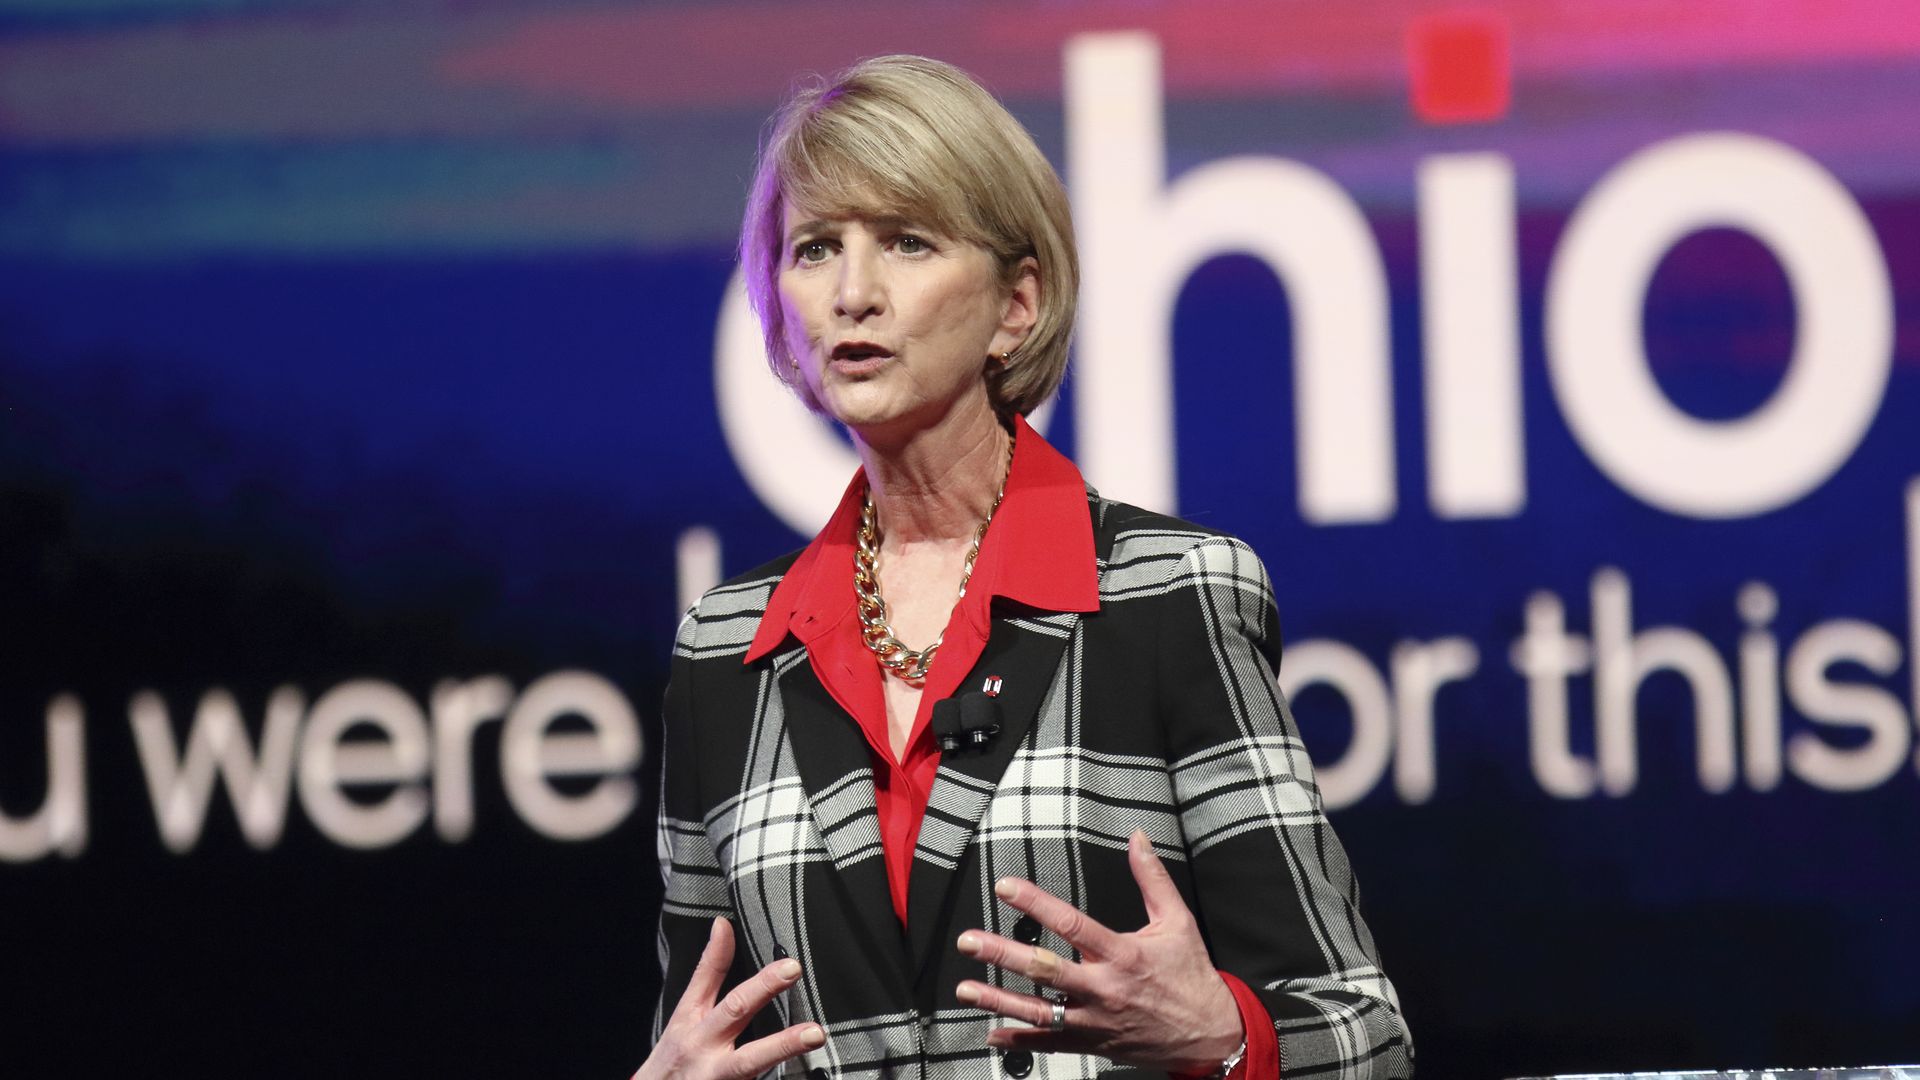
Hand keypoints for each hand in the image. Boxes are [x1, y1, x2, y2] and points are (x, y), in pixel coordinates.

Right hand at [634, 918, 825, 1079]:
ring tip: (814, 1034)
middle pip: (733, 1011)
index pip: (707, 978)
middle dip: (763, 988)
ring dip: (782, 1046)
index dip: (723, 952)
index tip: (737, 928)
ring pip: (749, 1061)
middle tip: (793, 968)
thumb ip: (708, 973)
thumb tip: (722, 925)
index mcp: (692, 1020)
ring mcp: (715, 1075)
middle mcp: (703, 1045)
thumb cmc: (677, 1057)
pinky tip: (804, 1074)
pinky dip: (779, 1079)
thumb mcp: (685, 1015)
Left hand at [952, 831, 1243, 1072]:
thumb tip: (1138, 838)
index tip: (1006, 887)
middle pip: (1044, 969)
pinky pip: (1051, 1043)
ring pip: (1039, 1010)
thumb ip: (1152, 878)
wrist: (1210, 1035)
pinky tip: (992, 1033)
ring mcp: (1096, 1020)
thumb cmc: (1192, 976)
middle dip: (1002, 954)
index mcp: (1122, 954)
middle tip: (969, 941)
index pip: (1070, 923)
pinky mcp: (1094, 1043)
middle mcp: (1104, 988)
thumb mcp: (1178, 921)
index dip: (1035, 903)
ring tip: (966, 988)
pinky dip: (1020, 1039)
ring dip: (999, 999)